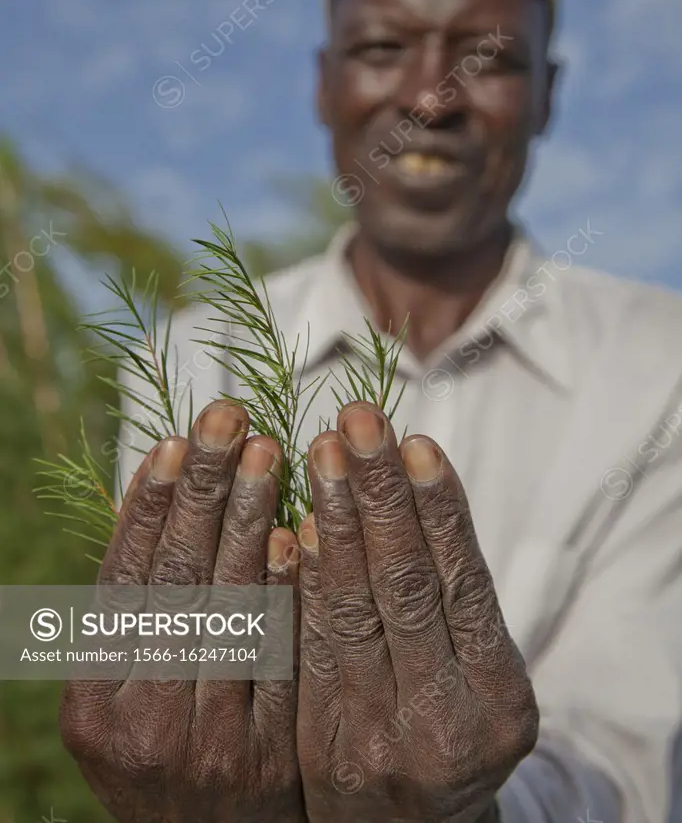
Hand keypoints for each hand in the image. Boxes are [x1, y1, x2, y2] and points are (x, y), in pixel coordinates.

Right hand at [60, 399, 304, 822]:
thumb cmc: (164, 747)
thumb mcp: (125, 693)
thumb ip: (136, 610)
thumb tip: (152, 494)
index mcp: (93, 701)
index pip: (123, 583)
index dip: (148, 506)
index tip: (173, 439)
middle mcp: (139, 723)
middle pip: (176, 583)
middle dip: (203, 490)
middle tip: (227, 415)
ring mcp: (203, 743)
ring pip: (231, 609)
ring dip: (249, 522)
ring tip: (267, 452)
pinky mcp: (265, 756)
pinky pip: (279, 657)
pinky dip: (285, 591)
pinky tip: (296, 533)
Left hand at [296, 401, 537, 822]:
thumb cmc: (450, 725)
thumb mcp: (481, 673)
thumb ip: (455, 597)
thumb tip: (407, 482)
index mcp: (498, 698)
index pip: (463, 584)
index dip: (438, 509)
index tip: (415, 441)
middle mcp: (444, 724)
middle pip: (405, 587)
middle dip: (380, 494)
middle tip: (359, 419)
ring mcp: (377, 740)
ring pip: (350, 610)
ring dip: (334, 521)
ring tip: (322, 450)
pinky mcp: (320, 747)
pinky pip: (306, 650)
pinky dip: (301, 584)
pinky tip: (293, 527)